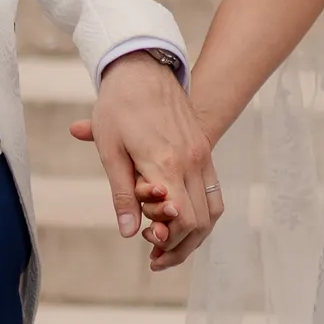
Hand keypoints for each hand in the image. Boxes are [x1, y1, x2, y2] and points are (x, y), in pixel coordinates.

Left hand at [70, 52, 223, 272]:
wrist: (142, 66)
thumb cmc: (119, 107)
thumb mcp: (110, 151)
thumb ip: (122, 195)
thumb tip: (129, 233)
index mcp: (167, 164)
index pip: (182, 221)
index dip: (168, 241)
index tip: (146, 244)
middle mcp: (192, 162)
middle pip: (201, 222)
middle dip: (180, 245)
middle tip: (154, 256)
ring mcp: (202, 155)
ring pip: (213, 210)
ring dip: (194, 234)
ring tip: (168, 245)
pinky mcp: (204, 149)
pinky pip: (213, 192)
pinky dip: (201, 213)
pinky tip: (180, 219)